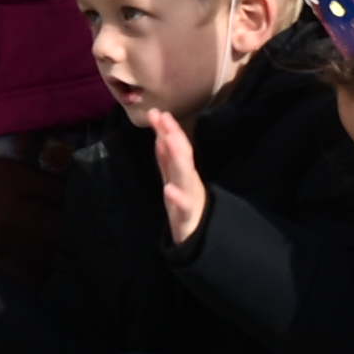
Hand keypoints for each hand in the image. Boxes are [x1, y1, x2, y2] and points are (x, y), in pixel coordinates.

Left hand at [148, 101, 209, 246]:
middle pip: (181, 157)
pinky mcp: (187, 218)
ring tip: (168, 139)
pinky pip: (183, 207)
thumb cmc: (184, 207)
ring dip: (177, 157)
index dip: (167, 131)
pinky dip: (178, 198)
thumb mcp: (174, 180)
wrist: (196, 240)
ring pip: (184, 177)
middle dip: (173, 136)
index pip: (174, 149)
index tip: (157, 112)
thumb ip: (167, 159)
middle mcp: (187, 183)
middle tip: (164, 117)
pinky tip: (170, 189)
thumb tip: (160, 134)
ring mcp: (189, 199)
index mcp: (182, 174)